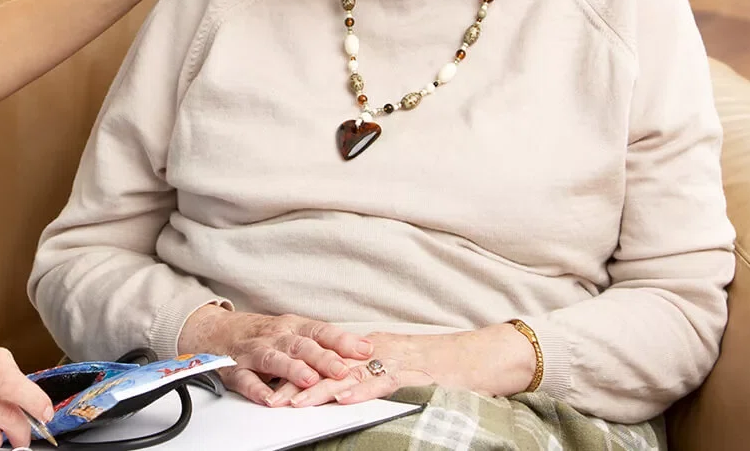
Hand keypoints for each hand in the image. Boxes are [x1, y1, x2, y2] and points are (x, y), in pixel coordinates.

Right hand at [177, 305, 372, 405]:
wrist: (215, 331)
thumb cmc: (263, 334)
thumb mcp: (293, 331)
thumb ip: (324, 342)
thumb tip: (365, 350)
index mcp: (292, 327)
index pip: (321, 331)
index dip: (343, 340)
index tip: (365, 349)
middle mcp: (275, 337)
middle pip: (301, 345)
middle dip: (323, 357)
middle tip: (342, 370)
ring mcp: (254, 352)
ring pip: (274, 359)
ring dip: (292, 369)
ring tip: (309, 380)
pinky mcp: (235, 369)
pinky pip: (245, 379)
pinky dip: (256, 390)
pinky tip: (268, 399)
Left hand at [268, 326, 535, 407]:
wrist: (481, 356)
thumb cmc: (442, 365)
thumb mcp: (397, 367)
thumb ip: (369, 374)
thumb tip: (340, 389)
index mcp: (369, 348)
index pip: (324, 360)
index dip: (295, 373)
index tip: (268, 386)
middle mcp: (375, 350)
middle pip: (328, 366)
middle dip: (297, 383)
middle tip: (270, 399)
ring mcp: (394, 360)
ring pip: (349, 375)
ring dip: (319, 390)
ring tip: (294, 403)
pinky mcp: (414, 373)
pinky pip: (383, 382)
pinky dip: (362, 391)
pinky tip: (342, 400)